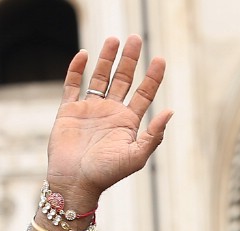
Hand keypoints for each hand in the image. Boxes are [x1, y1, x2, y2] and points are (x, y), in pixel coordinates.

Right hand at [44, 37, 171, 207]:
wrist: (75, 182)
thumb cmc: (107, 173)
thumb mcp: (136, 156)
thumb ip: (154, 135)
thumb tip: (171, 111)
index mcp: (128, 122)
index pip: (144, 93)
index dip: (153, 76)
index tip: (160, 59)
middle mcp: (110, 112)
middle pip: (123, 79)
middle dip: (130, 59)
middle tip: (136, 38)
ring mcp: (89, 109)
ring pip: (100, 77)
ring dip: (106, 58)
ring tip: (114, 39)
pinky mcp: (68, 110)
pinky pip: (73, 85)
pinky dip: (77, 69)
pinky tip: (84, 54)